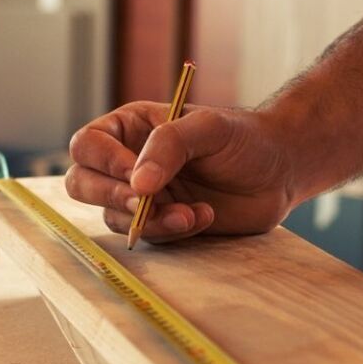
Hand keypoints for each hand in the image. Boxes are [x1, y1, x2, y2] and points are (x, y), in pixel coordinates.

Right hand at [65, 102, 301, 243]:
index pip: (88, 145)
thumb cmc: (244, 139)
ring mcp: (142, 195)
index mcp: (130, 128)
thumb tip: (138, 184)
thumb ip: (169, 146)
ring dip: (148, 220)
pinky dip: (170, 231)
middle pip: (83, 183)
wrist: (279, 172)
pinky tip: (203, 217)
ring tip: (190, 213)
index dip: (104, 163)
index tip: (136, 176)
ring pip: (113, 216)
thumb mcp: (208, 128)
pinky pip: (145, 235)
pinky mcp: (160, 222)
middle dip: (112, 197)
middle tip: (146, 204)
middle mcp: (127, 161)